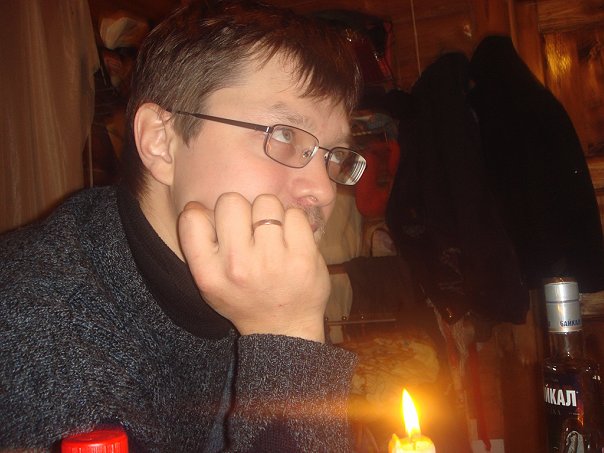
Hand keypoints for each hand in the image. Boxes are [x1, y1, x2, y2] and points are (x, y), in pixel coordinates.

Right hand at [178, 192, 329, 341]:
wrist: (284, 329)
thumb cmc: (244, 298)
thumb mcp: (209, 283)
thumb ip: (200, 246)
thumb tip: (199, 204)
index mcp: (208, 273)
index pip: (192, 217)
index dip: (206, 213)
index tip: (219, 227)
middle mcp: (237, 266)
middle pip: (231, 201)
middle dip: (243, 209)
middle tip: (251, 230)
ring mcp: (272, 260)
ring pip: (266, 202)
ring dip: (271, 214)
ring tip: (273, 236)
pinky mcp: (303, 257)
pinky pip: (295, 214)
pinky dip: (294, 222)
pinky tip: (292, 241)